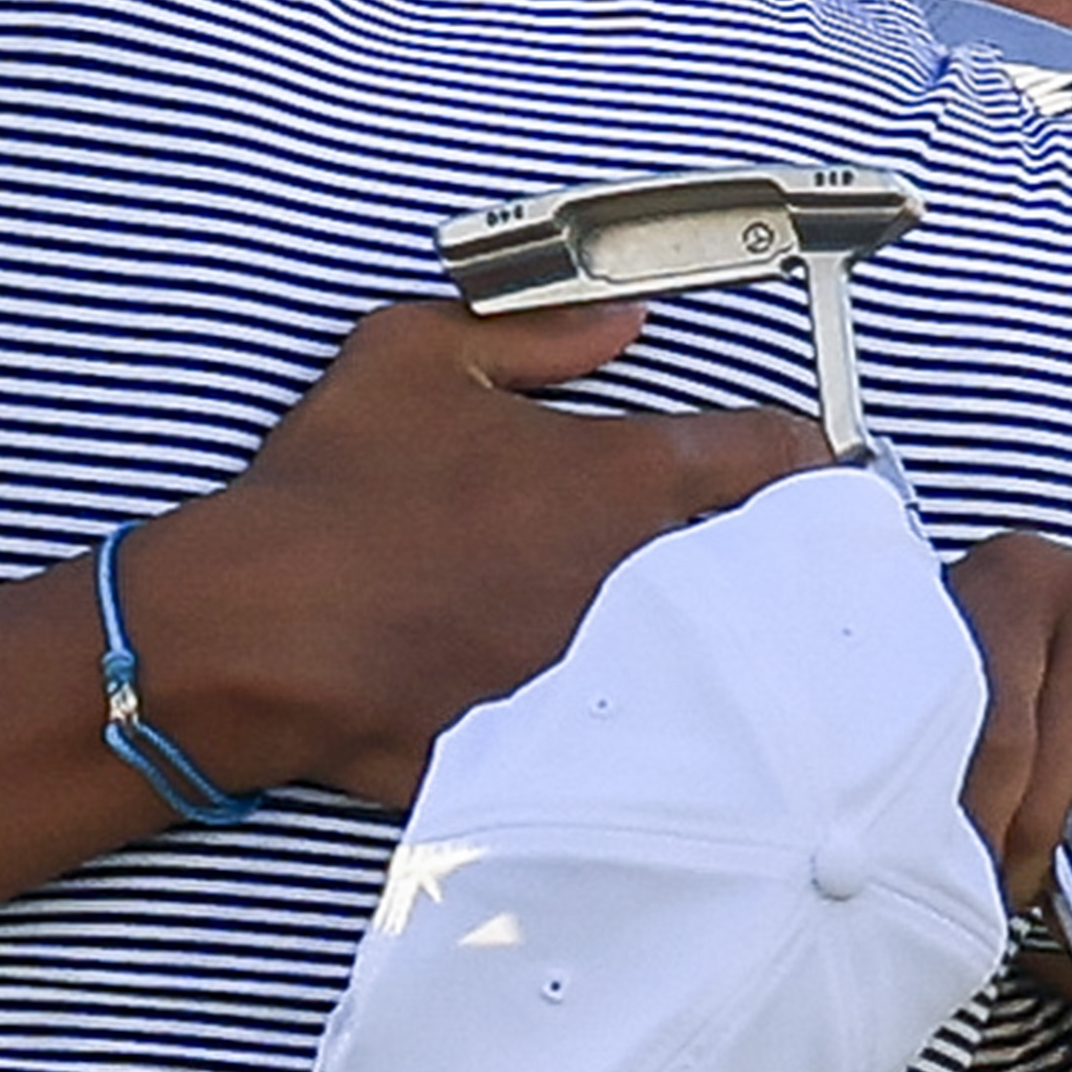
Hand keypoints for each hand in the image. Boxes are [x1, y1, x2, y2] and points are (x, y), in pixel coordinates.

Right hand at [133, 301, 831, 803]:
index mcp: (623, 478)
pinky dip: (650, 724)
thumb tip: (621, 322)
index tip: (815, 469)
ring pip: (718, 661)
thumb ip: (536, 331)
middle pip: (769, 570)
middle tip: (765, 553)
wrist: (256, 633)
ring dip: (722, 645)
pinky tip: (638, 718)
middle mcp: (641, 582)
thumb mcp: (412, 356)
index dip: (807, 459)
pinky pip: (642, 736)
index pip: (777, 461)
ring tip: (715, 639)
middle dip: (775, 557)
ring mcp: (611, 676)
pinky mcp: (567, 749)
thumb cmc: (329, 493)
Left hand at [951, 536, 1071, 937]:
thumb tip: (904, 856)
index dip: (966, 831)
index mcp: (1022, 581)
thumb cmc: (1038, 685)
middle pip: (1048, 811)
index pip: (987, 742)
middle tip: (1012, 875)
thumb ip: (932, 733)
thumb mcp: (966, 670)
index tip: (950, 865)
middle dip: (1021, 874)